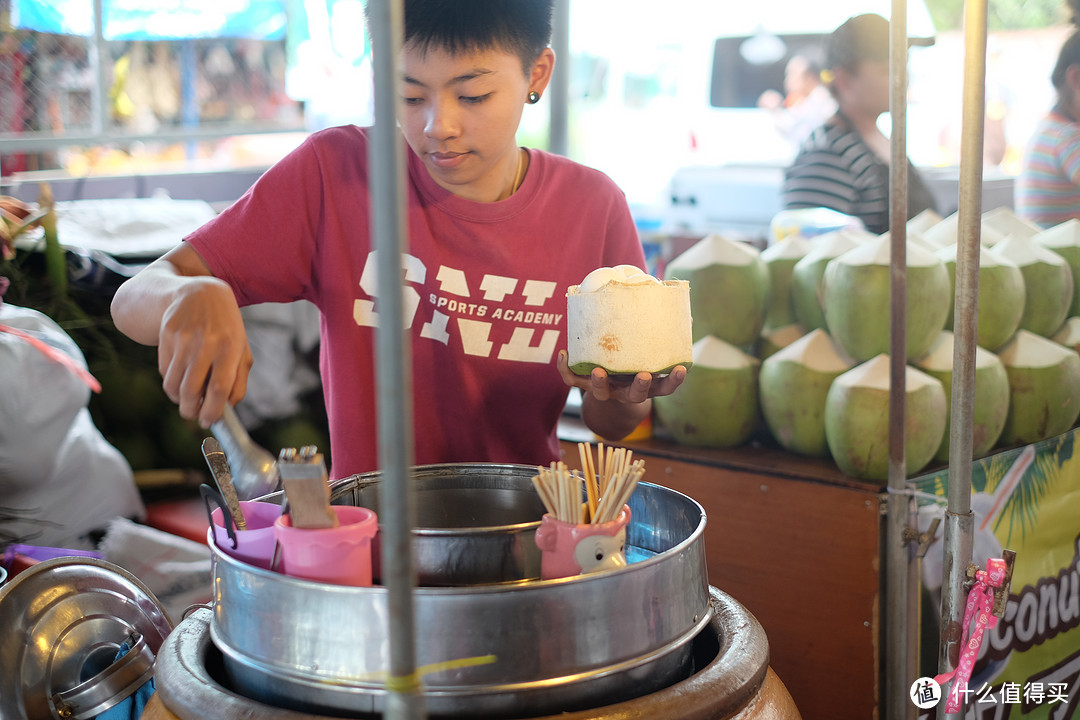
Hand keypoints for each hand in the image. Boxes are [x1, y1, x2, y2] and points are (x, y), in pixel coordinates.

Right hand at [158, 276, 252, 427]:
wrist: (199, 293)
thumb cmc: (226, 328)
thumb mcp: (241, 349)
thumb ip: (238, 381)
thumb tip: (227, 410)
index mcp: (230, 348)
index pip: (220, 387)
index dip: (213, 410)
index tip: (209, 422)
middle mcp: (206, 343)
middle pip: (192, 391)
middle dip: (191, 411)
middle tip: (194, 415)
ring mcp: (183, 338)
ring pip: (173, 385)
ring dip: (179, 400)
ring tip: (187, 398)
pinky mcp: (166, 335)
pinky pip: (163, 371)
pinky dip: (170, 382)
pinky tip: (180, 375)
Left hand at [556, 350, 686, 403]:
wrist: (609, 395)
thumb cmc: (634, 366)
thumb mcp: (650, 356)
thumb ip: (665, 338)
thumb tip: (687, 316)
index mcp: (646, 385)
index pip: (664, 387)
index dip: (674, 381)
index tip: (681, 369)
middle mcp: (626, 391)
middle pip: (635, 396)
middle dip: (640, 387)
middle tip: (643, 375)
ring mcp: (606, 390)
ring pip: (601, 393)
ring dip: (600, 384)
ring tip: (598, 370)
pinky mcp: (585, 385)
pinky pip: (573, 380)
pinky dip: (565, 369)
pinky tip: (563, 353)